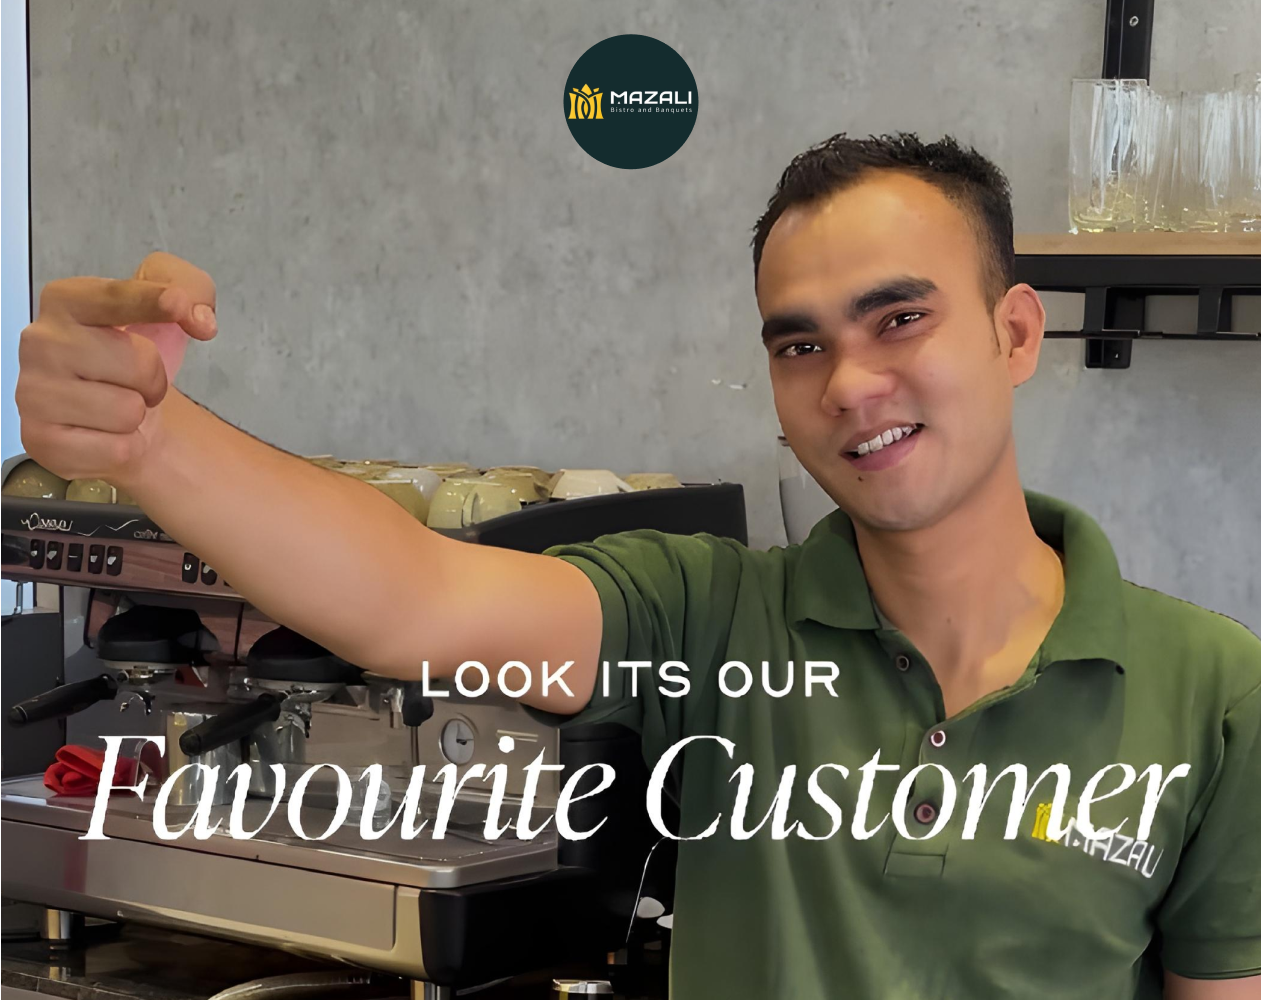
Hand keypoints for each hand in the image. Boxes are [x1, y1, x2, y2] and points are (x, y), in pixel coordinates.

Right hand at [16, 251, 217, 486]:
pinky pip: (117, 449)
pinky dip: (124, 447)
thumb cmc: (136, 355)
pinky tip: (102, 434)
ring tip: (115, 406)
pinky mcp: (40, 440)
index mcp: (67, 301)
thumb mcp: (169, 306)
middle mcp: (40, 341)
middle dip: (154, 378)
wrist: (119, 416)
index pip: (115, 298)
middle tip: (136, 382)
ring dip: (136, 414)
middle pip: (140, 363)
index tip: (176, 303)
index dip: (149, 301)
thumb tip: (200, 320)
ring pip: (128, 411)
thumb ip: (192, 289)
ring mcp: (33, 392)